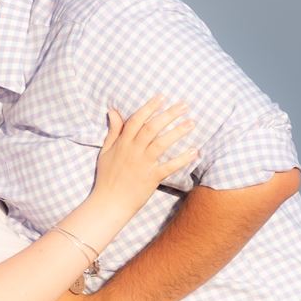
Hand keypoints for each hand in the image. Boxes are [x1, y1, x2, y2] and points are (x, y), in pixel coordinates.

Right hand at [90, 98, 196, 217]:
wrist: (109, 203)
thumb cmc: (106, 177)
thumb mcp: (105, 151)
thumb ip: (113, 131)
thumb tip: (113, 111)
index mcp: (123, 143)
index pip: (136, 120)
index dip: (149, 107)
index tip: (162, 97)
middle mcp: (133, 151)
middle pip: (152, 128)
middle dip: (169, 114)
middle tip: (184, 105)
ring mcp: (143, 164)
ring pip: (162, 143)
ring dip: (178, 132)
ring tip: (191, 123)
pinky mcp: (151, 178)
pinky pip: (169, 166)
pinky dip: (182, 159)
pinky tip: (194, 151)